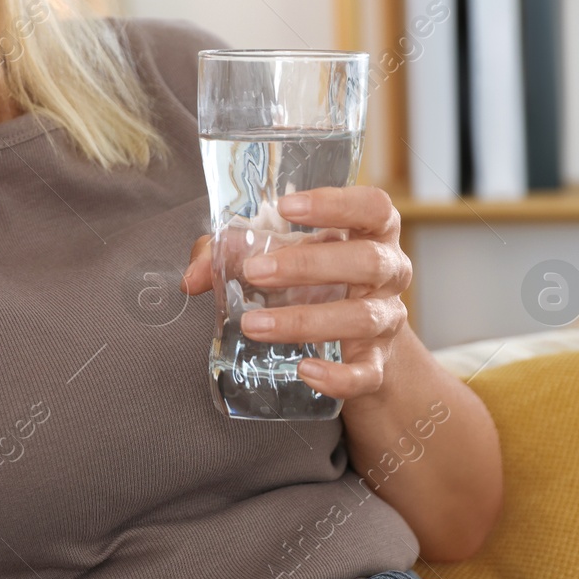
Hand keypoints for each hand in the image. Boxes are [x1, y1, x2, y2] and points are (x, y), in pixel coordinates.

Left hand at [178, 186, 412, 402]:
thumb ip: (228, 254)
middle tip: (256, 271)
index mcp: (369, 233)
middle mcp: (389, 272)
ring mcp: (386, 319)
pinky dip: (338, 375)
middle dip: (309, 265)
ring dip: (305, 320)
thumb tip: (190, 279)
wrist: (355, 341)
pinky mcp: (378, 363)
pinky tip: (304, 370)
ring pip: (362, 318)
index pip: (372, 206)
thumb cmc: (310, 280)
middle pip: (367, 261)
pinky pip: (367, 373)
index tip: (286, 208)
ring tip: (253, 325)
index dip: (336, 204)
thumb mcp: (275, 254)